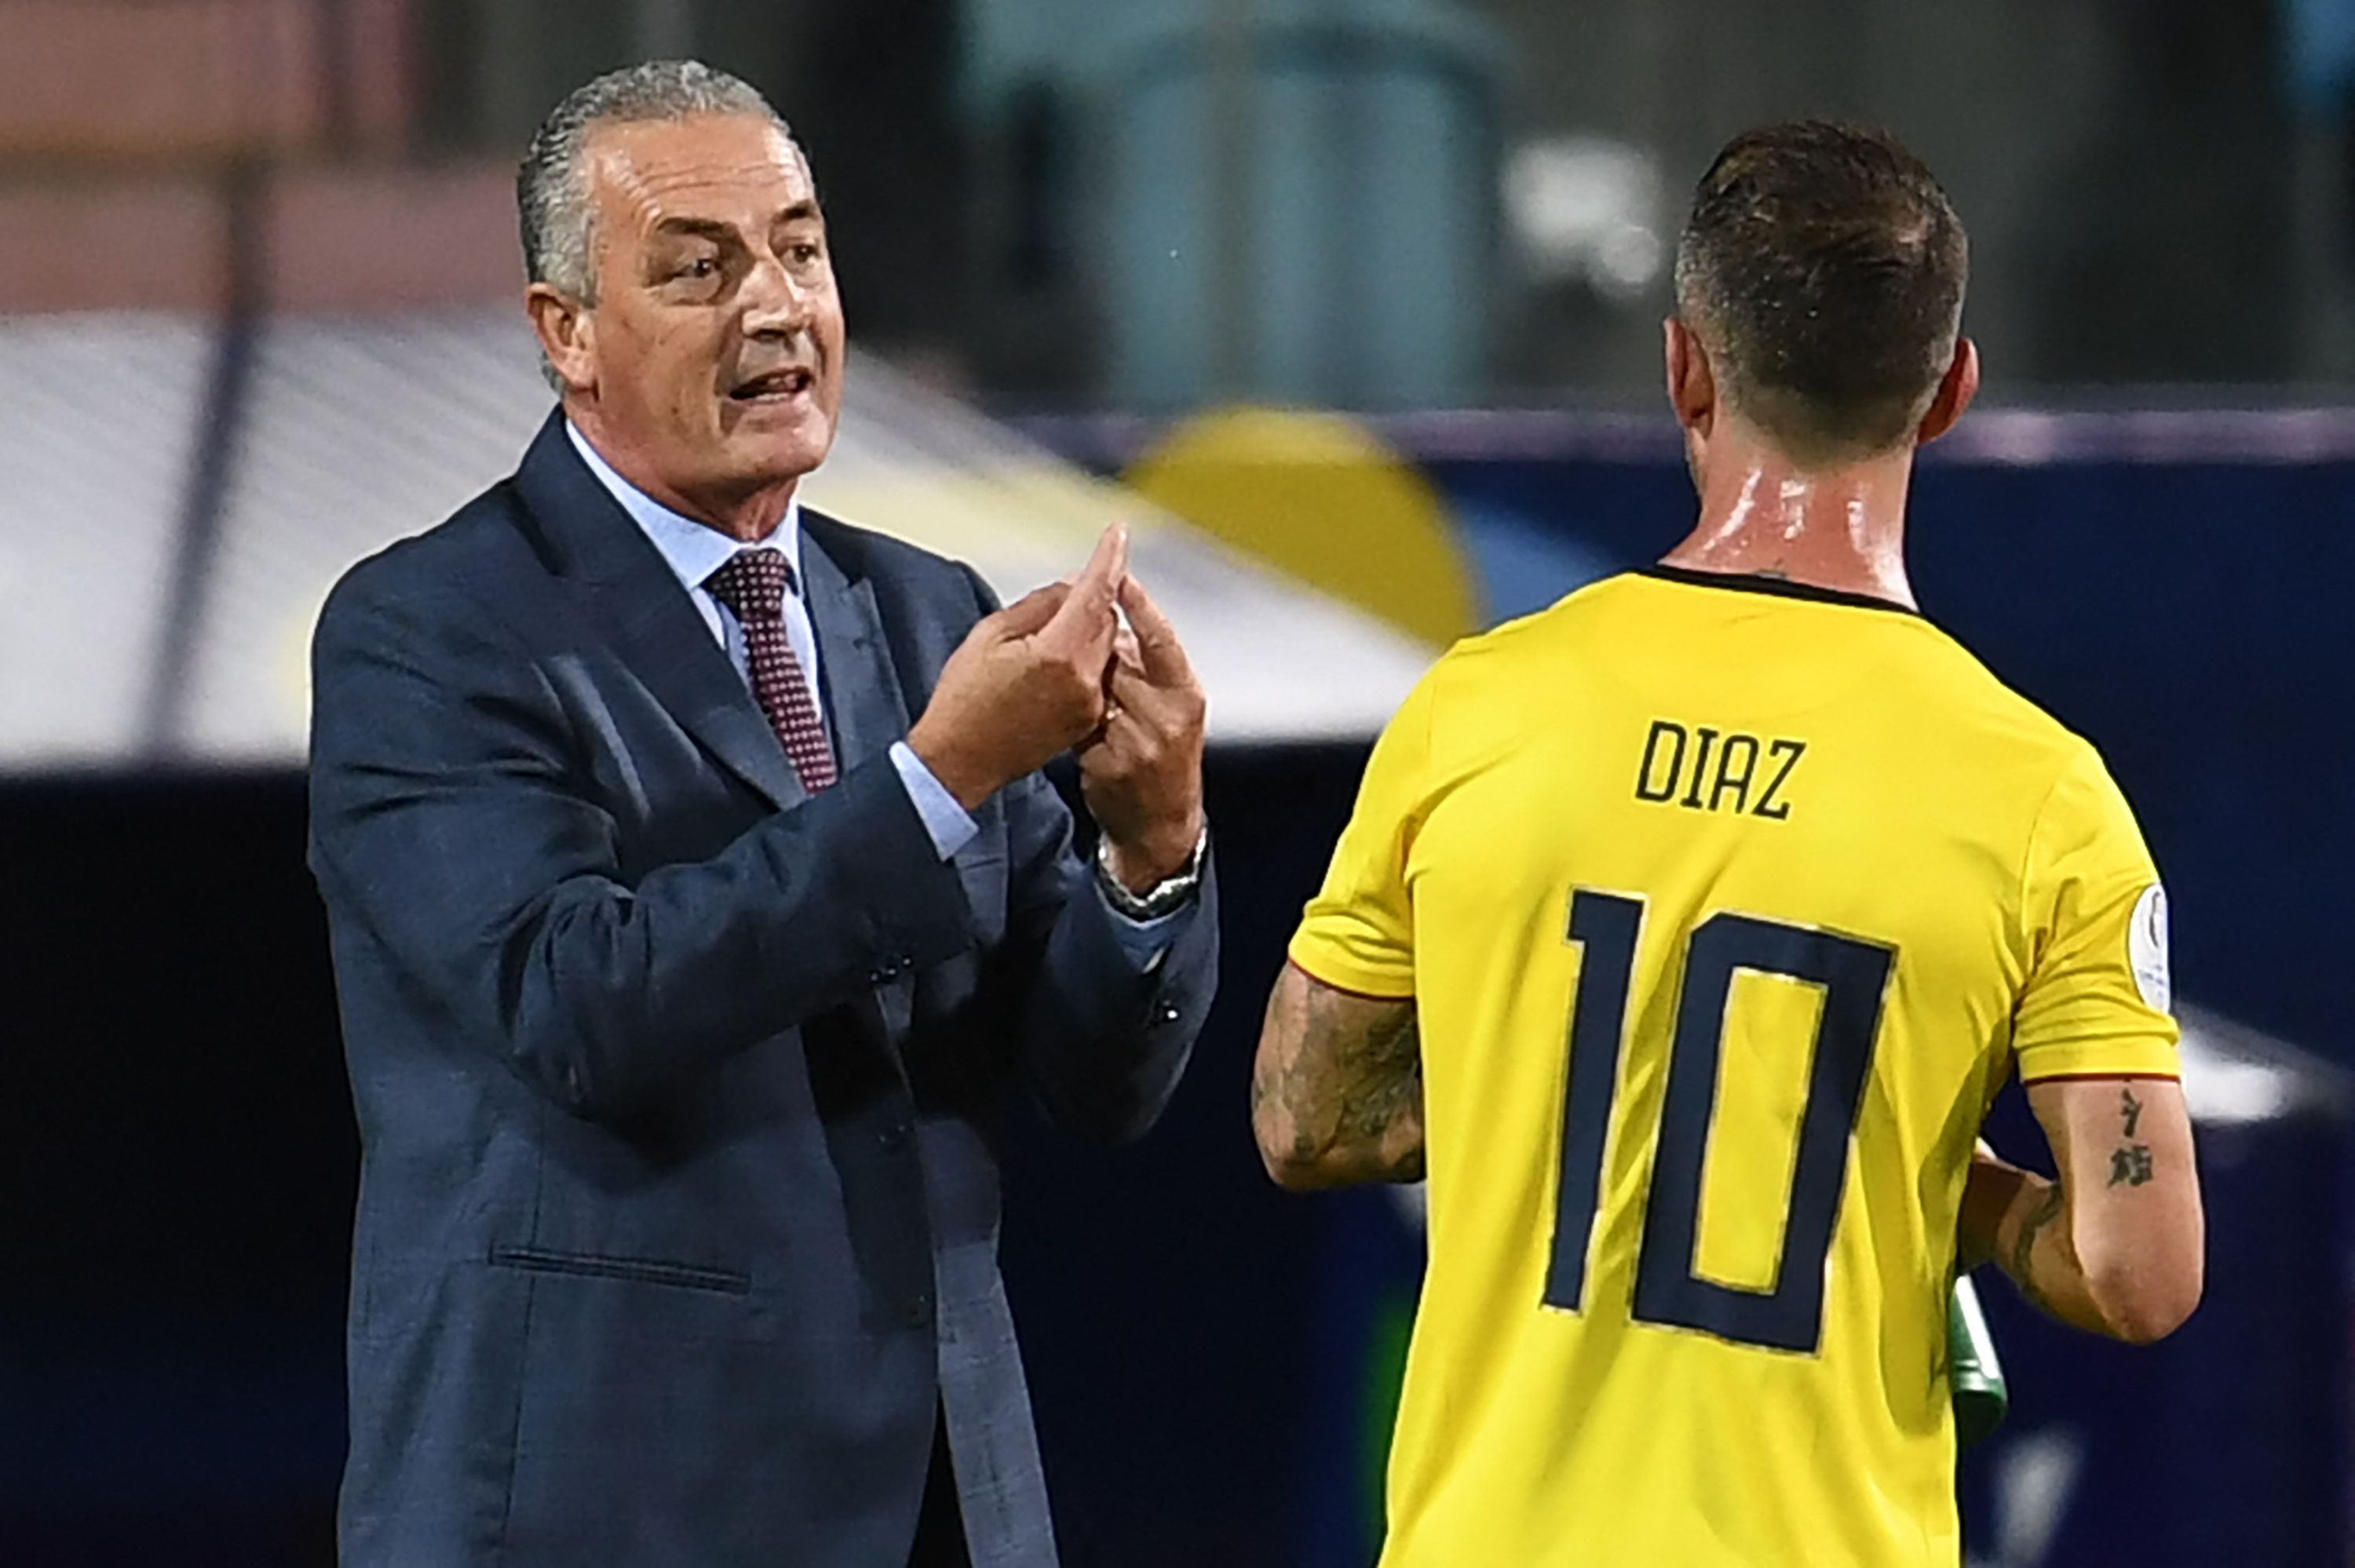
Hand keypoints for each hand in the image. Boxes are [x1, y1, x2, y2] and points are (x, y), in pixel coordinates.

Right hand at [907, 525, 1127, 809]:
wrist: (959, 762)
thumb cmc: (964, 701)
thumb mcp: (989, 636)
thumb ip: (1038, 605)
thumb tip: (1069, 589)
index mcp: (1060, 654)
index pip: (1096, 592)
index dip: (1107, 559)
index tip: (1117, 534)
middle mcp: (1085, 680)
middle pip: (1105, 619)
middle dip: (1086, 600)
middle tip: (1052, 601)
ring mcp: (1088, 704)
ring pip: (1103, 647)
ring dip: (1084, 631)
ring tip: (1040, 640)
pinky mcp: (1085, 721)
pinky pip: (1096, 675)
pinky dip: (1081, 659)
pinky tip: (1047, 666)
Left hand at [1079, 572, 1206, 890]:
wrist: (1161, 826)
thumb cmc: (1162, 755)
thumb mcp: (1170, 709)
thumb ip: (1144, 669)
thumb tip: (1112, 619)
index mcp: (1186, 694)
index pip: (1161, 639)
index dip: (1139, 606)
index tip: (1118, 575)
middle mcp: (1169, 717)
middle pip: (1118, 662)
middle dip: (1094, 651)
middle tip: (1075, 647)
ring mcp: (1140, 743)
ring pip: (1094, 693)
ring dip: (1079, 688)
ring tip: (1070, 693)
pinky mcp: (1110, 766)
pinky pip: (1078, 727)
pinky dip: (1070, 722)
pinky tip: (1067, 727)